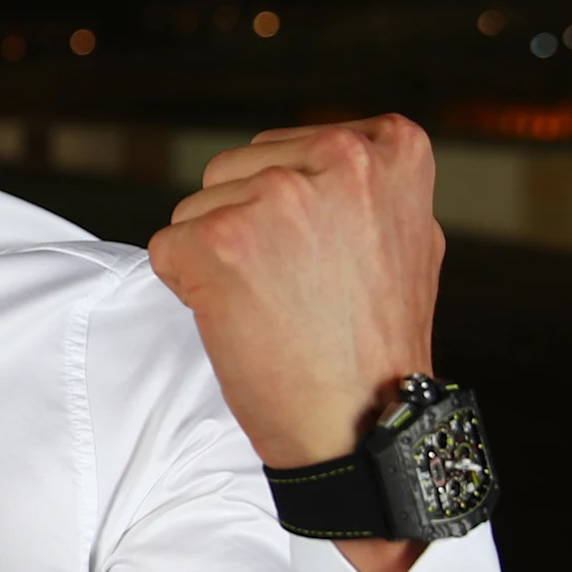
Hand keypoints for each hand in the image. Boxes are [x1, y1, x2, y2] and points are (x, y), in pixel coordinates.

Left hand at [148, 118, 443, 571]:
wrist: (364, 425)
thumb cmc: (377, 342)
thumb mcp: (405, 232)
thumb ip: (359, 181)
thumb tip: (314, 152)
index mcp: (389, 147)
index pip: (285, 149)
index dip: (289, 211)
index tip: (322, 258)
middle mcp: (338, 157)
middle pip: (235, 170)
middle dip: (247, 228)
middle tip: (296, 290)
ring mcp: (277, 197)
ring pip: (197, 208)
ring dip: (217, 257)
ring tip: (275, 305)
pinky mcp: (220, 241)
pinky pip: (166, 250)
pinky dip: (188, 290)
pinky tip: (241, 321)